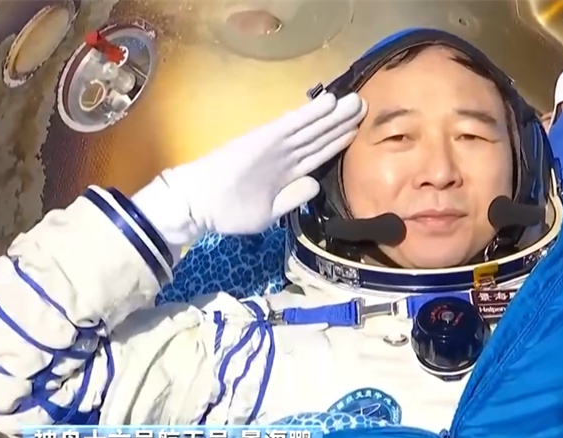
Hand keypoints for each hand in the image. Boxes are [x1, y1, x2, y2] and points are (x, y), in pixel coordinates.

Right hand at [158, 92, 365, 237]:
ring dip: (334, 115)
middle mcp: (284, 155)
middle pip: (319, 136)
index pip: (317, 154)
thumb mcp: (269, 212)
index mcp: (285, 172)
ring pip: (312, 128)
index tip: (357, 129)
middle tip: (364, 105)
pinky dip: (310, 114)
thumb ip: (293, 198)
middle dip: (342, 122)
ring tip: (356, 101)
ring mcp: (275, 145)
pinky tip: (329, 103)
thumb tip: (315, 184)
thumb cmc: (227, 210)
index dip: (337, 141)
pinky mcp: (265, 139)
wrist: (198, 204)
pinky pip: (292, 124)